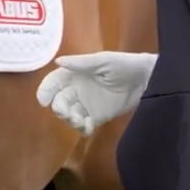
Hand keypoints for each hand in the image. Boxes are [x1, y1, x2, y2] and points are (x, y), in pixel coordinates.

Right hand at [34, 51, 156, 134]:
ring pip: (69, 115)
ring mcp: (87, 105)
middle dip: (59, 108)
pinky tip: (89, 127)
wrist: (146, 79)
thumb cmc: (124, 65)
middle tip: (66, 112)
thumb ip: (81, 63)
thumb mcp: (103, 61)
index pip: (55, 82)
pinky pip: (84, 125)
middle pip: (60, 101)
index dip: (46, 90)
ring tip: (80, 121)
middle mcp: (78, 90)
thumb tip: (57, 62)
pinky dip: (83, 128)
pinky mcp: (98, 117)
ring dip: (70, 120)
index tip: (43, 100)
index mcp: (76, 74)